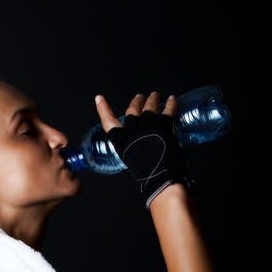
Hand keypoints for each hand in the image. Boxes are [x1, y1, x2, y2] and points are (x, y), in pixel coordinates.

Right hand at [94, 91, 193, 209]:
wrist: (161, 175)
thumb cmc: (146, 174)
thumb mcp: (132, 161)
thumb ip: (133, 150)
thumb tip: (139, 146)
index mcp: (122, 140)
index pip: (109, 122)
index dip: (103, 110)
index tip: (99, 99)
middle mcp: (134, 129)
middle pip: (133, 109)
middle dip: (136, 102)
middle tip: (140, 97)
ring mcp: (149, 124)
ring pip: (150, 106)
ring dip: (153, 99)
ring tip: (155, 95)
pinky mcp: (165, 123)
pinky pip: (168, 109)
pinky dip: (171, 103)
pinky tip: (172, 99)